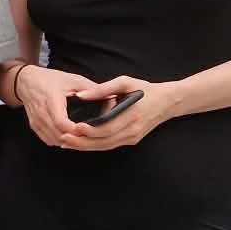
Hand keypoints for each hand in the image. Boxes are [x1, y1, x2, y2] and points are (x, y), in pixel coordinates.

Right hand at [16, 65, 97, 146]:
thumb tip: (112, 99)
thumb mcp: (73, 79)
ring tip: (83, 138)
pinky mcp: (34, 126)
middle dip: (75, 138)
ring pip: (53, 139)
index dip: (75, 130)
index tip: (88, 130)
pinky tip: (70, 137)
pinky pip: (48, 140)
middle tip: (91, 137)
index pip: (61, 122)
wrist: (26, 81)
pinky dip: (60, 141)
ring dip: (68, 142)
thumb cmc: (51, 79)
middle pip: (58, 134)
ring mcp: (36, 120)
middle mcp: (41, 112)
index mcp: (51, 98)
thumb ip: (93, 89)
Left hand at [58, 76, 177, 150]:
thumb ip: (102, 89)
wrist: (167, 102)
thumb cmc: (145, 89)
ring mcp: (132, 138)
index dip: (90, 130)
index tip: (74, 127)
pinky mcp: (131, 140)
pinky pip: (109, 145)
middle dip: (82, 142)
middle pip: (103, 141)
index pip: (108, 127)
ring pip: (105, 146)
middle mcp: (132, 130)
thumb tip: (81, 95)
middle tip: (63, 139)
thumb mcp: (125, 82)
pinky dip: (94, 146)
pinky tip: (81, 143)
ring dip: (85, 147)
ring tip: (67, 143)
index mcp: (132, 115)